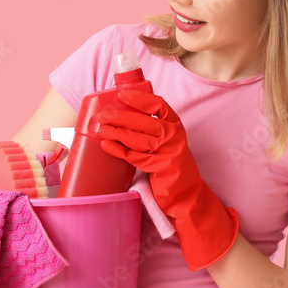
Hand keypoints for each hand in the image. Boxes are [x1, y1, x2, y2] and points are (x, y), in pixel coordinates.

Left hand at [94, 88, 238, 269]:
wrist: (187, 193)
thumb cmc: (172, 166)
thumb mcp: (168, 142)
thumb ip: (153, 130)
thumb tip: (122, 118)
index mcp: (176, 125)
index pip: (158, 104)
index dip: (139, 98)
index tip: (121, 94)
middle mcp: (174, 136)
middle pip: (143, 121)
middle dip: (120, 116)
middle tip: (102, 115)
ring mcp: (167, 152)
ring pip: (137, 138)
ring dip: (116, 132)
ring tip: (100, 128)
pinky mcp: (159, 168)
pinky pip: (134, 156)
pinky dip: (118, 150)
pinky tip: (107, 145)